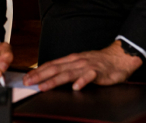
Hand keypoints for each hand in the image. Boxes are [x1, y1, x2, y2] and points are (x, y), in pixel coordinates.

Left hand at [23, 40, 142, 90]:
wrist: (119, 57)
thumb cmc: (99, 63)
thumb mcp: (80, 64)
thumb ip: (68, 69)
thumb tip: (52, 76)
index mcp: (71, 60)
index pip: (51, 65)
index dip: (38, 71)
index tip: (26, 77)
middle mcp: (76, 61)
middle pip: (55, 69)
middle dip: (40, 76)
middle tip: (28, 82)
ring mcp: (87, 66)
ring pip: (68, 73)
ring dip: (54, 80)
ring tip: (43, 86)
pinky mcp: (98, 72)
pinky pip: (89, 77)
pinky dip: (82, 81)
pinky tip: (76, 87)